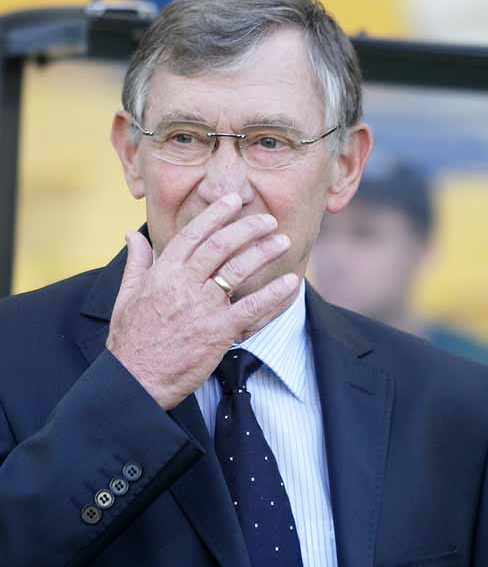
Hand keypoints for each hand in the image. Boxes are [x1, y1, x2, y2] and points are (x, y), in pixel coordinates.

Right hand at [106, 193, 298, 409]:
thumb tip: (133, 233)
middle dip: (247, 228)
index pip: (193, 234)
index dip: (215, 214)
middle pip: (221, 246)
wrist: (134, 379)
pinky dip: (273, 294)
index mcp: (163, 273)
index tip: (234, 200)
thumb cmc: (131, 338)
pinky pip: (252, 308)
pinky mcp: (218, 332)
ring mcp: (203, 308)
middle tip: (267, 219)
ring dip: (263, 252)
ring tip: (282, 241)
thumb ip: (137, 261)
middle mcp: (184, 285)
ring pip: (238, 270)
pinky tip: (290, 283)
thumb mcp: (126, 294)